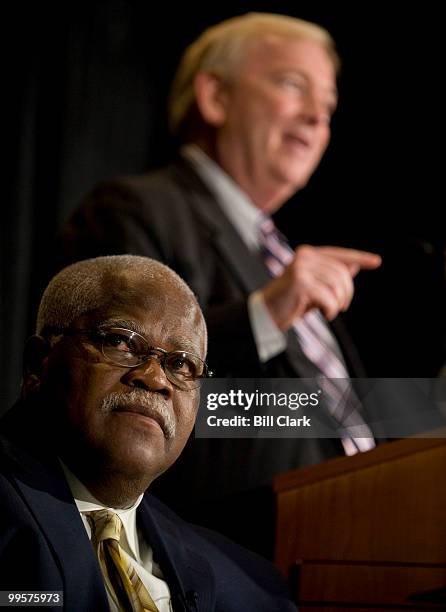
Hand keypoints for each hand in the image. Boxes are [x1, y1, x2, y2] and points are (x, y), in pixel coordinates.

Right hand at [261, 245, 380, 329]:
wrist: (266, 313)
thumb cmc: (290, 302)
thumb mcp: (314, 286)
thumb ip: (330, 276)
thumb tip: (353, 267)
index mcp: (307, 254)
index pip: (339, 254)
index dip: (359, 257)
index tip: (376, 262)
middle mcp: (304, 257)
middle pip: (341, 272)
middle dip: (346, 293)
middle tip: (341, 306)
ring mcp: (301, 268)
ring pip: (337, 285)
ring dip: (338, 302)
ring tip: (330, 310)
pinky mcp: (300, 283)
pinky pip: (329, 297)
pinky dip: (331, 309)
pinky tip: (324, 313)